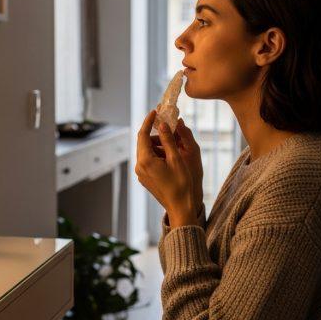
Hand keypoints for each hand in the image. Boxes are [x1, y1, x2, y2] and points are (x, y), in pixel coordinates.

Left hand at [135, 110, 203, 226]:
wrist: (180, 207)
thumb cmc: (181, 183)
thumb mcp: (176, 159)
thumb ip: (168, 140)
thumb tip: (162, 124)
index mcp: (145, 160)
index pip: (143, 135)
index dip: (149, 122)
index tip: (155, 112)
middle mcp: (139, 167)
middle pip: (143, 143)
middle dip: (154, 132)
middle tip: (166, 124)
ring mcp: (141, 174)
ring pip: (146, 152)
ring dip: (157, 144)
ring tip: (172, 141)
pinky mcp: (145, 178)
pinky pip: (148, 161)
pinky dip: (156, 154)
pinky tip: (168, 153)